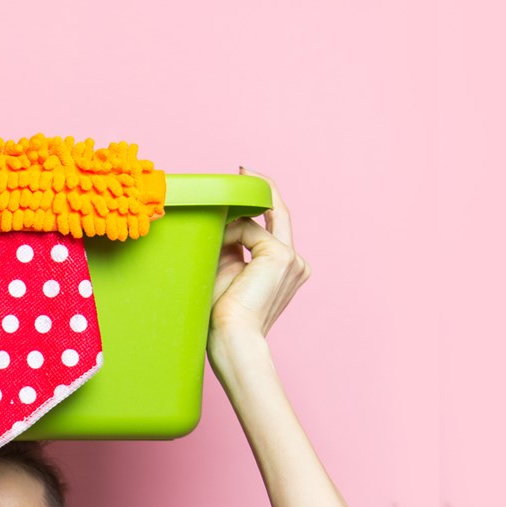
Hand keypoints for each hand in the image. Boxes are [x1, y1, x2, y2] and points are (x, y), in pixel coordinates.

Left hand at [209, 168, 310, 358]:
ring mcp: (292, 258)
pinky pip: (249, 230)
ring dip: (228, 229)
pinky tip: (219, 256)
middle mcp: (295, 262)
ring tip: (210, 248)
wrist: (233, 337)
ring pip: (256, 223)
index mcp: (285, 269)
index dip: (262, 203)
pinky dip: (229, 237)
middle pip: (280, 213)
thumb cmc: (224, 314)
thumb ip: (233, 244)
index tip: (245, 180)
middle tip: (243, 169)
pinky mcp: (282, 256)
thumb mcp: (228, 269)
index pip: (274, 227)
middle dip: (264, 188)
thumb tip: (224, 217)